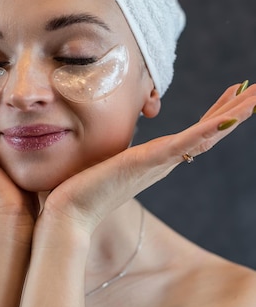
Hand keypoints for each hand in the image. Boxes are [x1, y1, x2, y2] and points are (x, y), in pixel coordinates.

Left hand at [41, 82, 255, 235]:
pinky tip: (225, 120)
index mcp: (157, 158)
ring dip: (231, 117)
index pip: (196, 131)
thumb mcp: (103, 160)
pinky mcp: (145, 163)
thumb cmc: (81, 190)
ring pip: (204, 136)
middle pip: (209, 132)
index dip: (218, 113)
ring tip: (254, 98)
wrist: (68, 215)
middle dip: (235, 110)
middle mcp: (164, 161)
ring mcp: (158, 163)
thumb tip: (108, 140)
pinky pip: (182, 146)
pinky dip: (205, 133)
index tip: (235, 92)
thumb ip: (114, 151)